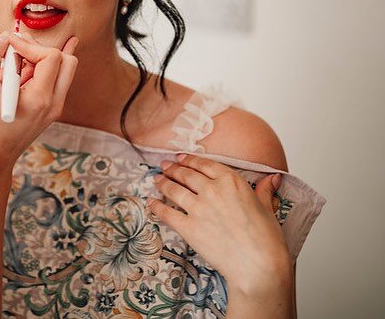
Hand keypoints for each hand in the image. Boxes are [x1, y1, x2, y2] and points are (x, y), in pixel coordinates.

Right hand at [0, 31, 78, 171]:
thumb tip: (4, 38)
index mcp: (42, 99)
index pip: (51, 56)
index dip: (30, 44)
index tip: (10, 43)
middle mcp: (54, 103)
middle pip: (66, 61)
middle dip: (42, 49)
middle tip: (20, 47)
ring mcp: (54, 108)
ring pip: (62, 70)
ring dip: (42, 59)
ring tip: (19, 59)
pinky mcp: (48, 109)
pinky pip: (54, 82)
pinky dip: (41, 69)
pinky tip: (31, 61)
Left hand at [148, 154, 291, 296]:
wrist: (259, 266)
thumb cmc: (266, 239)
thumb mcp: (267, 208)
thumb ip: (264, 190)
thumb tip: (273, 178)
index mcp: (232, 181)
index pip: (204, 165)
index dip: (189, 160)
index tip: (181, 158)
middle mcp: (212, 190)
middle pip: (186, 175)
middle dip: (173, 169)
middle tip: (164, 166)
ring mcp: (198, 208)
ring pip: (174, 190)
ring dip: (163, 183)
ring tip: (157, 179)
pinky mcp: (189, 227)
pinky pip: (167, 213)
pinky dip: (157, 206)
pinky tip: (151, 202)